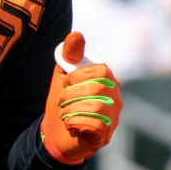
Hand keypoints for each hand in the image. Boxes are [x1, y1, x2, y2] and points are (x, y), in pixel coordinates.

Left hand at [40, 32, 121, 164]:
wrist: (55, 133)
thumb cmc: (63, 101)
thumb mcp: (62, 74)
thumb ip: (69, 54)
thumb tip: (77, 34)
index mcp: (107, 80)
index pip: (102, 70)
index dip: (79, 75)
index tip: (66, 83)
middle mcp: (115, 97)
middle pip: (97, 88)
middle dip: (71, 94)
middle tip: (62, 100)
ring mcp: (113, 117)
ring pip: (95, 107)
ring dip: (71, 110)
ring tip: (65, 113)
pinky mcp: (105, 135)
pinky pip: (93, 124)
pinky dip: (75, 123)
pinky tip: (72, 125)